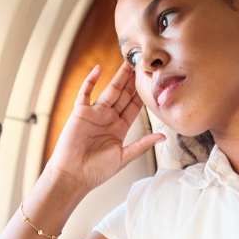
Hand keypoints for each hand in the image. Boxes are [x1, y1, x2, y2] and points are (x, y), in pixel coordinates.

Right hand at [44, 62, 164, 191]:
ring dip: (118, 77)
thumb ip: (143, 144)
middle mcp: (108, 118)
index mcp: (120, 128)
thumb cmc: (97, 171)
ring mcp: (94, 114)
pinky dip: (90, 81)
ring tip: (128, 63)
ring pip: (109, 91)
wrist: (74, 176)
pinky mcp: (80, 113)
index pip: (134, 107)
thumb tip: (163, 137)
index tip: (152, 82)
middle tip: (142, 65)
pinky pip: (85, 93)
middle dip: (133, 81)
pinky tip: (98, 69)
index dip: (142, 94)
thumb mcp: (125, 157)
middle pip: (123, 95)